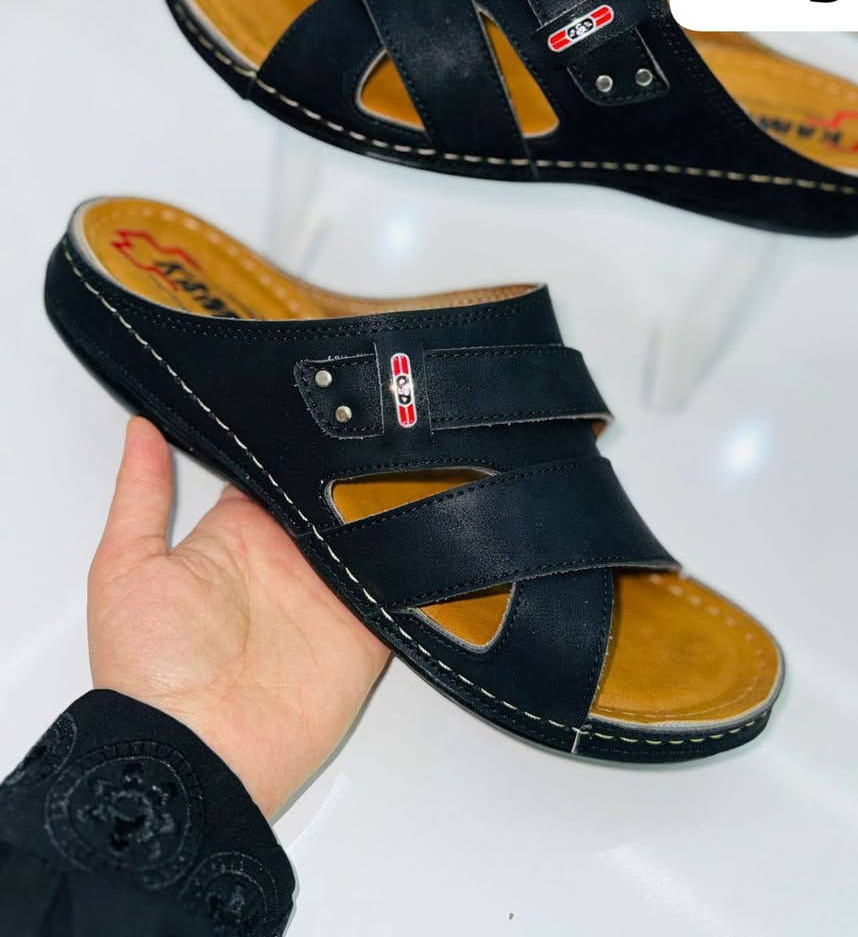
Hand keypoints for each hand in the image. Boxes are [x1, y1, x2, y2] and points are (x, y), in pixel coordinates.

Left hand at [88, 417, 388, 817]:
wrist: (195, 759)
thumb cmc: (148, 670)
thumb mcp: (125, 568)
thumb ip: (142, 493)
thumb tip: (141, 427)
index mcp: (235, 535)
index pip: (270, 472)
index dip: (289, 438)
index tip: (317, 393)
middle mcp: (286, 561)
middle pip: (330, 496)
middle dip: (353, 463)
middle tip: (386, 415)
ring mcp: (329, 597)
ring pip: (372, 534)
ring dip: (392, 506)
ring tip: (421, 454)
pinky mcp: (366, 636)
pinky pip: (402, 592)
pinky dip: (419, 567)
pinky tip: (437, 522)